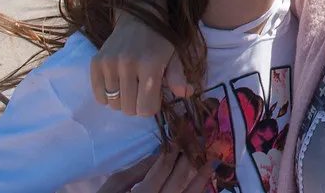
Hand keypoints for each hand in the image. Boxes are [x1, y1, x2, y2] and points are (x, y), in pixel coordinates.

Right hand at [91, 12, 194, 116]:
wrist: (138, 19)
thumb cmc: (159, 41)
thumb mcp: (174, 57)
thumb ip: (178, 78)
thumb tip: (187, 94)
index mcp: (150, 65)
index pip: (145, 109)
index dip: (151, 106)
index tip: (154, 95)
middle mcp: (127, 65)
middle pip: (128, 109)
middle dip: (137, 105)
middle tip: (141, 90)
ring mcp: (109, 64)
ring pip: (113, 104)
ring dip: (123, 100)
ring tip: (130, 85)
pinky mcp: (96, 63)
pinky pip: (99, 96)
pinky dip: (107, 96)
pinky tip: (117, 84)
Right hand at [96, 150, 212, 192]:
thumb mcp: (115, 186)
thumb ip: (137, 170)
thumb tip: (159, 153)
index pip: (161, 170)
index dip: (172, 152)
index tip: (180, 139)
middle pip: (177, 180)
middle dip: (187, 160)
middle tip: (197, 144)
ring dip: (200, 179)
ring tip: (209, 163)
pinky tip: (202, 184)